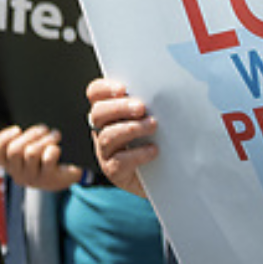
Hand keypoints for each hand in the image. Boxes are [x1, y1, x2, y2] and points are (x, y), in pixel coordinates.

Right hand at [0, 122, 80, 192]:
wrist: (64, 176)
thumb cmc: (41, 158)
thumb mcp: (26, 149)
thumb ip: (17, 140)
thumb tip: (16, 130)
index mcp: (9, 165)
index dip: (4, 138)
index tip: (17, 129)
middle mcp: (18, 174)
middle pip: (15, 150)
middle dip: (32, 134)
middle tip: (44, 129)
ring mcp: (33, 179)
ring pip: (31, 152)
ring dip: (45, 139)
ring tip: (54, 135)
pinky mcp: (48, 180)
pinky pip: (47, 159)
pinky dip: (53, 150)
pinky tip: (56, 148)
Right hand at [87, 77, 156, 199]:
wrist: (167, 175)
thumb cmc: (160, 141)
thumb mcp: (152, 117)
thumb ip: (149, 104)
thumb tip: (159, 91)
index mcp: (108, 112)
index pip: (95, 93)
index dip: (105, 88)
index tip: (124, 88)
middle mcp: (101, 130)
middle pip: (98, 113)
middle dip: (119, 108)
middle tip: (141, 107)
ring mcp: (105, 152)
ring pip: (107, 136)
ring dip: (130, 128)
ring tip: (152, 126)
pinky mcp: (114, 171)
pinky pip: (119, 161)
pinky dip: (137, 154)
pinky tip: (153, 149)